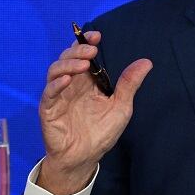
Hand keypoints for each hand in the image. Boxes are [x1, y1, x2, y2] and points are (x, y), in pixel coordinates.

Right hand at [37, 30, 151, 194]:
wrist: (85, 158)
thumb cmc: (101, 133)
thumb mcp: (120, 107)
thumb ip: (129, 84)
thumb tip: (146, 62)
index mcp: (87, 81)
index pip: (83, 56)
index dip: (87, 43)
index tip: (97, 36)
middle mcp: (71, 85)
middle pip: (68, 59)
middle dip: (78, 51)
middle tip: (92, 51)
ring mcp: (58, 96)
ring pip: (55, 71)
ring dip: (67, 65)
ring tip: (82, 66)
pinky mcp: (48, 110)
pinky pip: (49, 93)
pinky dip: (56, 85)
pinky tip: (67, 81)